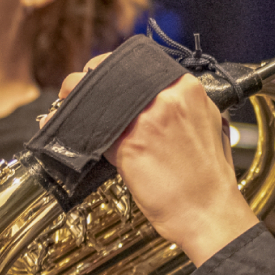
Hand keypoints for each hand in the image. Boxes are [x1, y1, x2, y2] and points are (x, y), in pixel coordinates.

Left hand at [57, 57, 257, 265]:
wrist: (208, 212)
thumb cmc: (207, 178)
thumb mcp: (206, 124)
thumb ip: (179, 104)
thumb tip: (149, 98)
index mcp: (187, 88)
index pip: (137, 63)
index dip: (111, 68)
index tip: (101, 78)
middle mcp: (167, 96)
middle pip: (111, 72)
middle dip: (88, 81)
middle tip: (78, 94)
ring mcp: (148, 118)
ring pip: (95, 95)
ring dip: (75, 102)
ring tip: (68, 113)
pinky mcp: (130, 143)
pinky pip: (92, 129)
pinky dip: (73, 131)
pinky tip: (66, 134)